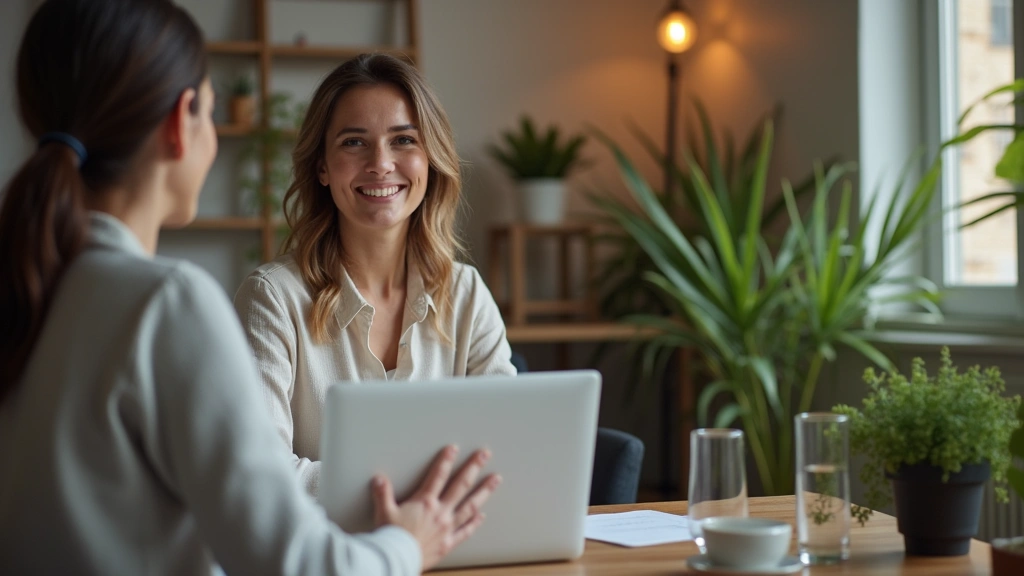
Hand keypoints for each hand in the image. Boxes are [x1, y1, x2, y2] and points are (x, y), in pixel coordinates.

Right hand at [371, 445, 501, 569]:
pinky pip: (466, 531)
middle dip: (473, 467)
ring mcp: (447, 527)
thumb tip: (379, 479)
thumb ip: (383, 493)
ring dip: (484, 491)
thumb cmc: (391, 538)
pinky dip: (475, 523)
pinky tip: (482, 515)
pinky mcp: (448, 543)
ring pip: (470, 505)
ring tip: (495, 480)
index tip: (454, 449)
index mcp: (425, 502)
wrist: (397, 561)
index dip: (446, 460)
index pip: (438, 475)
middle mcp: (440, 512)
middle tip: (485, 455)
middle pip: (461, 485)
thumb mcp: (384, 512)